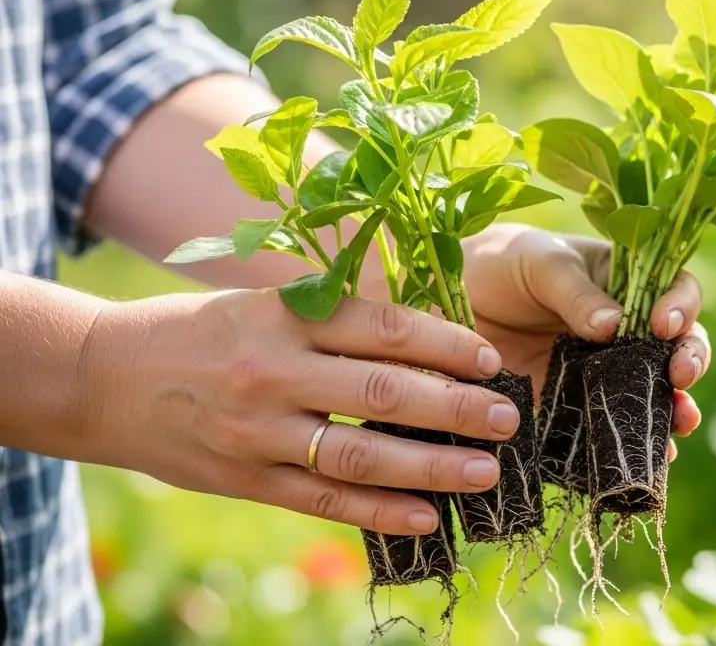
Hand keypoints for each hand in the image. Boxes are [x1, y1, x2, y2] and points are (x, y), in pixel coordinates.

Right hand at [78, 289, 520, 535]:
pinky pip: (323, 502)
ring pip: (359, 456)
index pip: (382, 327)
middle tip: (508, 416)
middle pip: (382, 393)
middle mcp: (272, 371)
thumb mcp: (265, 303)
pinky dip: (379, 513)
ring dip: (432, 467)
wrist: (102, 376)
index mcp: (284, 315)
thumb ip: (335, 317)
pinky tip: (427, 518)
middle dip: (454, 408)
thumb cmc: (202, 330)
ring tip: (486, 470)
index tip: (489, 358)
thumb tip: (429, 333)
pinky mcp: (245, 480)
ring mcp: (257, 432)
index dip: (444, 342)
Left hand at [462, 223, 707, 457]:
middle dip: (690, 361)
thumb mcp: (542, 264)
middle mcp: (629, 331)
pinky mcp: (578, 408)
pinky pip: (613, 430)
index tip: (663, 325)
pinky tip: (646, 456)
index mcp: (628, 283)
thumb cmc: (507, 264)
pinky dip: (633, 445)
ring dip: (676, 410)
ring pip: (657, 393)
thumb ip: (576, 293)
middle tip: (680, 375)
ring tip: (680, 422)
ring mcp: (607, 373)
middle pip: (680, 346)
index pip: (676, 292)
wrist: (454, 302)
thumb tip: (615, 327)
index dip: (681, 308)